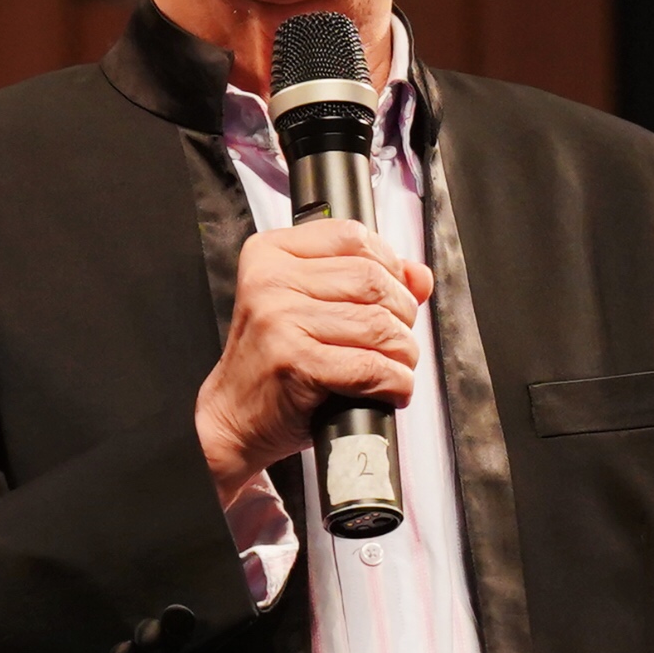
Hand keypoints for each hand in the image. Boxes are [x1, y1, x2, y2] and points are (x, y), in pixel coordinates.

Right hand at [192, 219, 432, 500]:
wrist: (233, 416)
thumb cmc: (274, 362)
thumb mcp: (310, 306)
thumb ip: (364, 280)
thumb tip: (420, 276)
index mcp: (271, 253)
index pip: (352, 236)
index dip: (389, 266)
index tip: (393, 294)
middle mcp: (270, 280)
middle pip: (372, 279)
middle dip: (402, 314)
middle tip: (397, 340)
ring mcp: (279, 319)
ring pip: (378, 324)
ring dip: (402, 353)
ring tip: (394, 366)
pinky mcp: (294, 361)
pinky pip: (370, 366)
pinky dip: (393, 382)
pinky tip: (388, 388)